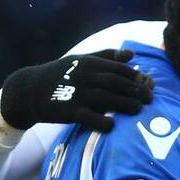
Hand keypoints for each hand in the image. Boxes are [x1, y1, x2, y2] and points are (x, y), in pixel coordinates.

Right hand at [0, 48, 154, 132]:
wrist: (29, 90)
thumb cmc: (60, 75)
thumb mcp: (81, 60)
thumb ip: (107, 57)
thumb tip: (132, 54)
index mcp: (89, 63)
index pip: (119, 68)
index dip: (136, 76)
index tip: (149, 84)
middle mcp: (85, 77)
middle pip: (116, 83)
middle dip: (136, 90)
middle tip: (150, 99)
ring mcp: (77, 94)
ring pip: (106, 99)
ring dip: (125, 104)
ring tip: (138, 110)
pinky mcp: (69, 111)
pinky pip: (89, 117)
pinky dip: (102, 121)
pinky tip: (113, 125)